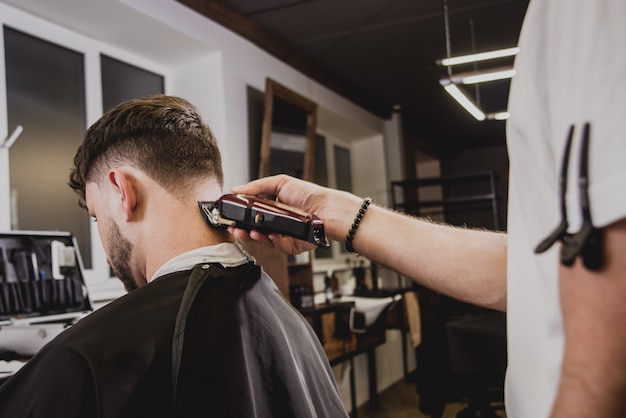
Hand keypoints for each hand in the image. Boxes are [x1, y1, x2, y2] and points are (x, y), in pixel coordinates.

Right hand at [231, 174, 361, 252]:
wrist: (327, 209)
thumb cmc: (310, 195)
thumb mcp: (281, 183)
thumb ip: (257, 186)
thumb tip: (237, 188)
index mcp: (274, 209)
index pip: (253, 216)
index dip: (242, 218)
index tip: (232, 217)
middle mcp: (278, 224)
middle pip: (255, 231)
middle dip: (243, 230)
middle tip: (235, 228)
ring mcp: (285, 236)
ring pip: (265, 241)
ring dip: (255, 237)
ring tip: (249, 232)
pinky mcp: (293, 246)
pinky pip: (279, 247)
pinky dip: (273, 241)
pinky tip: (269, 235)